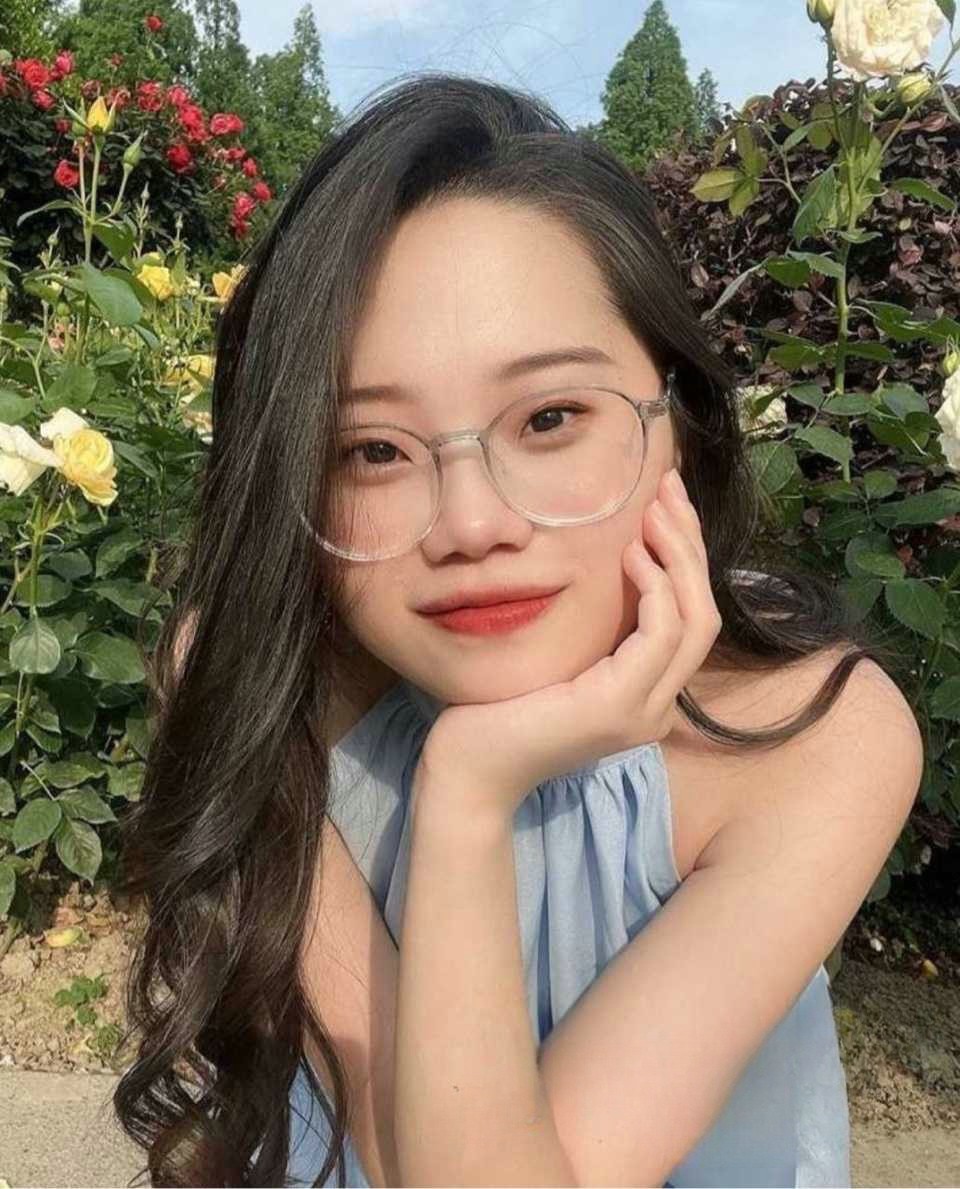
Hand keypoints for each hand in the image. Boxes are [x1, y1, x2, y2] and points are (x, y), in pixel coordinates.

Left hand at [413, 466, 722, 824]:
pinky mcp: (618, 707)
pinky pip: (660, 634)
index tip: (663, 505)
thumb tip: (604, 565)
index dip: (684, 558)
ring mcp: (644, 712)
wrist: (468, 770)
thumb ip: (592, 629)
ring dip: (679, 556)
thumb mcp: (558, 658)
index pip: (689, 619)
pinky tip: (630, 554)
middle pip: (704, 614)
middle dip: (690, 544)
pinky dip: (654, 587)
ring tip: (653, 510)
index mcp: (645, 695)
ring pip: (696, 620)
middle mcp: (657, 707)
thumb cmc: (498, 710)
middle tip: (668, 489)